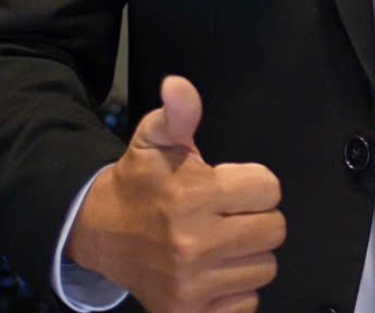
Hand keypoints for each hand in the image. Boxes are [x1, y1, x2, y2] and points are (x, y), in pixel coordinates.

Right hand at [65, 76, 285, 312]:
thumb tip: (178, 85)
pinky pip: (247, 304)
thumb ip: (179, 113)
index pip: (270, 189)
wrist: (100, 233)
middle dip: (257, 217)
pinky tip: (217, 272)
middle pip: (274, 230)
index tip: (230, 186)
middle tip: (230, 214)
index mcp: (194, 197)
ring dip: (250, 254)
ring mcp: (191, 286)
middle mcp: (195, 245)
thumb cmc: (141, 181)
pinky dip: (237, 290)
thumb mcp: (156, 137)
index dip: (255, 184)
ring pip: (264, 267)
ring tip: (222, 241)